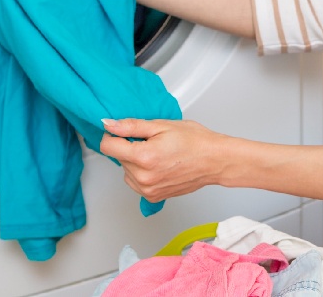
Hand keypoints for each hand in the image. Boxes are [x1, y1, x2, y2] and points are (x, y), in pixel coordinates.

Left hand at [100, 118, 230, 202]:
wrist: (215, 160)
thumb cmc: (195, 141)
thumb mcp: (162, 125)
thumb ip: (131, 126)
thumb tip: (109, 124)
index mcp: (144, 157)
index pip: (107, 146)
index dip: (113, 135)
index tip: (123, 132)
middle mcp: (143, 177)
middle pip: (118, 158)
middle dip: (129, 147)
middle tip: (153, 141)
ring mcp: (148, 190)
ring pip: (126, 171)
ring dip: (135, 162)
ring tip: (158, 154)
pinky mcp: (154, 197)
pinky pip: (136, 183)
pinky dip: (142, 174)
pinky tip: (159, 166)